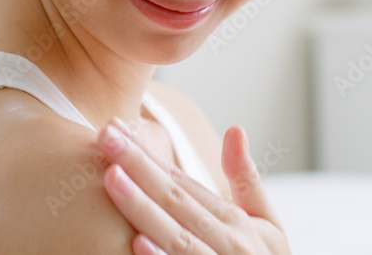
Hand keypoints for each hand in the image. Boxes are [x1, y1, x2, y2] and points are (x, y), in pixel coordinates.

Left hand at [97, 116, 290, 254]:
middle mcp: (229, 243)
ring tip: (111, 178)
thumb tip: (235, 128)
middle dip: (138, 167)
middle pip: (175, 200)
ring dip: (142, 207)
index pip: (183, 181)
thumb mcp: (265, 223)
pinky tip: (136, 242)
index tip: (117, 129)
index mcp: (235, 221)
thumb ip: (246, 179)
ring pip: (176, 237)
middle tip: (106, 136)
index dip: (149, 155)